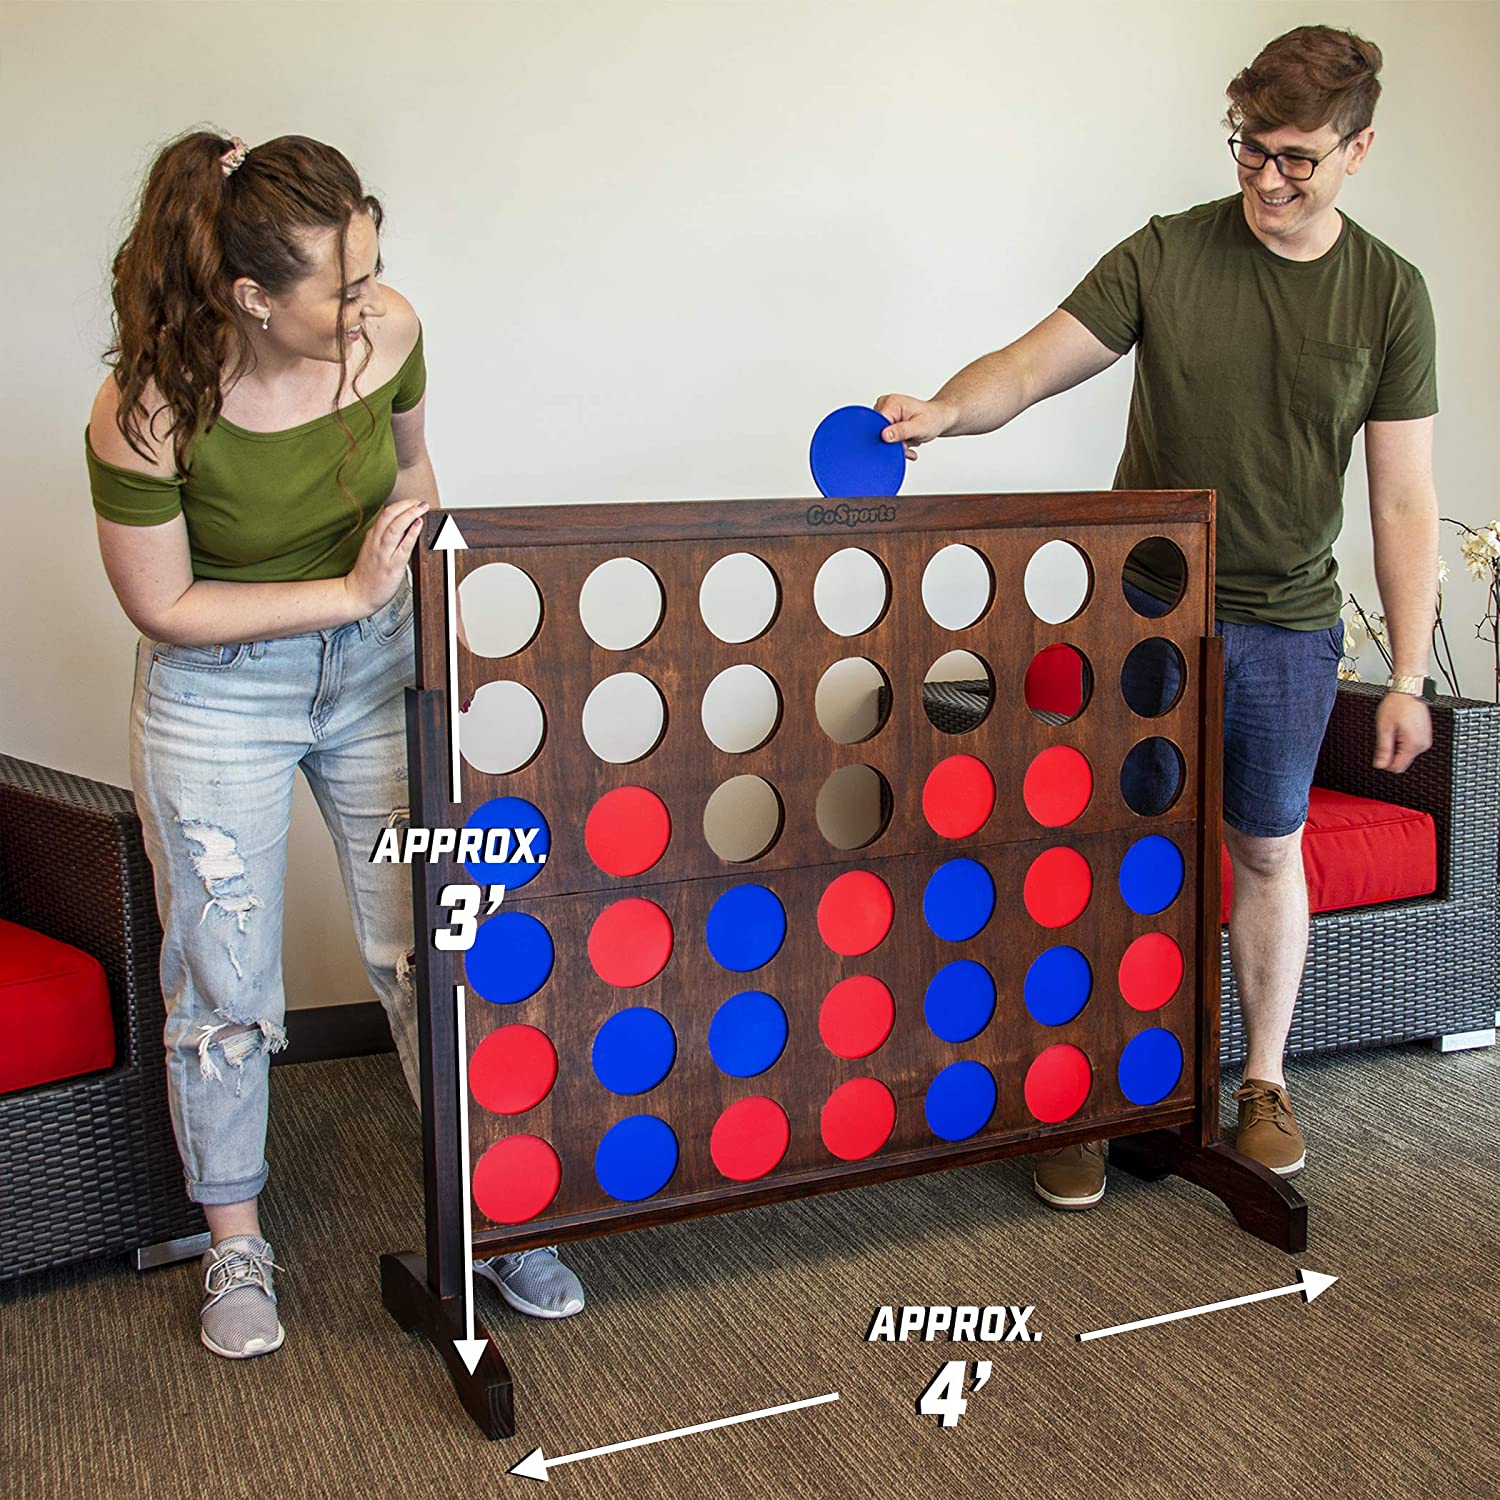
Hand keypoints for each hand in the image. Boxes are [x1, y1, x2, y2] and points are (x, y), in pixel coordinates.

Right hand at [344, 498, 427, 617]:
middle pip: (389, 516)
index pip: (386, 514)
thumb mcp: (373, 550)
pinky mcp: (392, 567)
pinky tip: (418, 525)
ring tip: (422, 507)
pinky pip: (403, 547)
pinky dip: (411, 534)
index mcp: (372, 537)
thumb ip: (384, 539)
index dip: (401, 505)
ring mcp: (383, 554)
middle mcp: (376, 543)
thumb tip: (404, 528)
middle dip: (406, 505)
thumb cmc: (368, 575)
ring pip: (395, 527)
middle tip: (420, 502)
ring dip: (410, 514)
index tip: (413, 502)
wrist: (357, 595)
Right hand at [873, 394, 956, 460]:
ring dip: (896, 444)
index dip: (885, 439)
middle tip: (908, 445)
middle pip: (878, 431)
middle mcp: (885, 404)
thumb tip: (884, 436)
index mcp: (892, 403)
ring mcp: (884, 412)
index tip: (900, 445)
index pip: (877, 424)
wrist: (938, 417)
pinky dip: (896, 444)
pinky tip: (907, 442)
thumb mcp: (920, 427)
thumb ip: (902, 431)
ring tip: (910, 440)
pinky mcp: (885, 420)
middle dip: (893, 444)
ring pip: (881, 437)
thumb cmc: (932, 419)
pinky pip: (885, 437)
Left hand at [1373, 691, 1431, 773]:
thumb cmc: (1397, 705)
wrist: (1409, 690)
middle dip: (1391, 753)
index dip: (1385, 763)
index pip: (1398, 767)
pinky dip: (1403, 740)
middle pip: (1403, 761)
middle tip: (1386, 736)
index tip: (1379, 753)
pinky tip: (1399, 728)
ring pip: (1407, 753)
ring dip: (1397, 746)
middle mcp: (1423, 744)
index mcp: (1413, 745)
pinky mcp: (1425, 734)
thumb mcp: (1384, 728)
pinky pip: (1412, 745)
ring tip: (1393, 729)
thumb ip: (1383, 749)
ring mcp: (1425, 739)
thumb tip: (1380, 765)